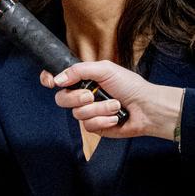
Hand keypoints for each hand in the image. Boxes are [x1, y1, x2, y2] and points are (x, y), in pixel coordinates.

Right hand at [42, 62, 185, 139]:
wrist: (147, 107)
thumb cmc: (130, 85)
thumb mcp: (104, 69)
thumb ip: (78, 70)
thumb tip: (57, 79)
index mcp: (83, 80)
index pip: (57, 78)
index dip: (49, 79)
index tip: (51, 82)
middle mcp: (83, 96)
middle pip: (61, 99)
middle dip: (76, 97)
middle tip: (91, 95)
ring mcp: (88, 112)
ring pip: (77, 113)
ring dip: (98, 109)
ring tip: (114, 105)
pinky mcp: (95, 126)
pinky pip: (88, 125)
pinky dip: (103, 120)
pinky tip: (114, 117)